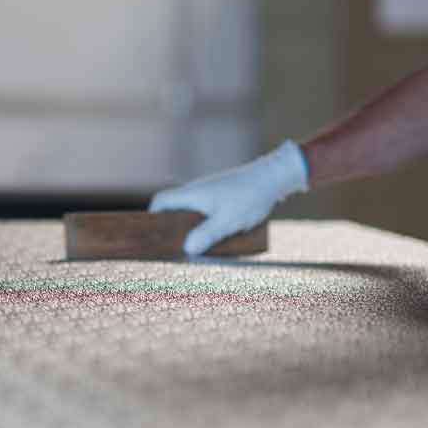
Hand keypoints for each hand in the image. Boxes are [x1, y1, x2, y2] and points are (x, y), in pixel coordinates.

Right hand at [148, 140, 308, 255]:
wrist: (275, 177)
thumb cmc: (250, 197)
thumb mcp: (227, 221)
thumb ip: (206, 235)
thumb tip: (187, 250)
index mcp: (192, 194)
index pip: (161, 201)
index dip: (153, 217)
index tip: (153, 234)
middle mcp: (197, 191)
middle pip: (174, 208)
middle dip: (172, 227)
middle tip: (173, 246)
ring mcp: (209, 192)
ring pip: (191, 210)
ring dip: (190, 226)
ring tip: (195, 245)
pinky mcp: (221, 195)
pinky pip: (205, 209)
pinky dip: (204, 222)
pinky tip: (214, 235)